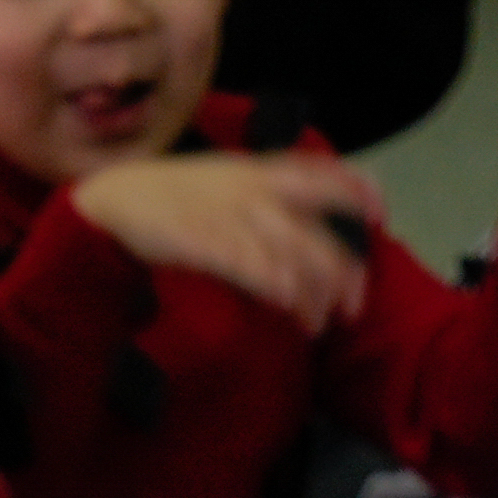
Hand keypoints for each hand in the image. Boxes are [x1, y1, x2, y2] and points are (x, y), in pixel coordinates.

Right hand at [69, 150, 386, 329]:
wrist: (117, 198)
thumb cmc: (177, 197)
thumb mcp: (230, 183)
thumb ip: (271, 201)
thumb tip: (308, 233)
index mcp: (264, 171)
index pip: (328, 176)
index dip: (361, 194)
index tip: (380, 220)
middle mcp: (255, 190)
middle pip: (317, 234)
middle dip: (342, 276)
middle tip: (349, 311)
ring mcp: (229, 214)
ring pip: (288, 254)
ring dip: (308, 295)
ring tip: (313, 326)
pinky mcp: (203, 239)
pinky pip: (245, 260)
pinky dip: (270, 279)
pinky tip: (284, 299)